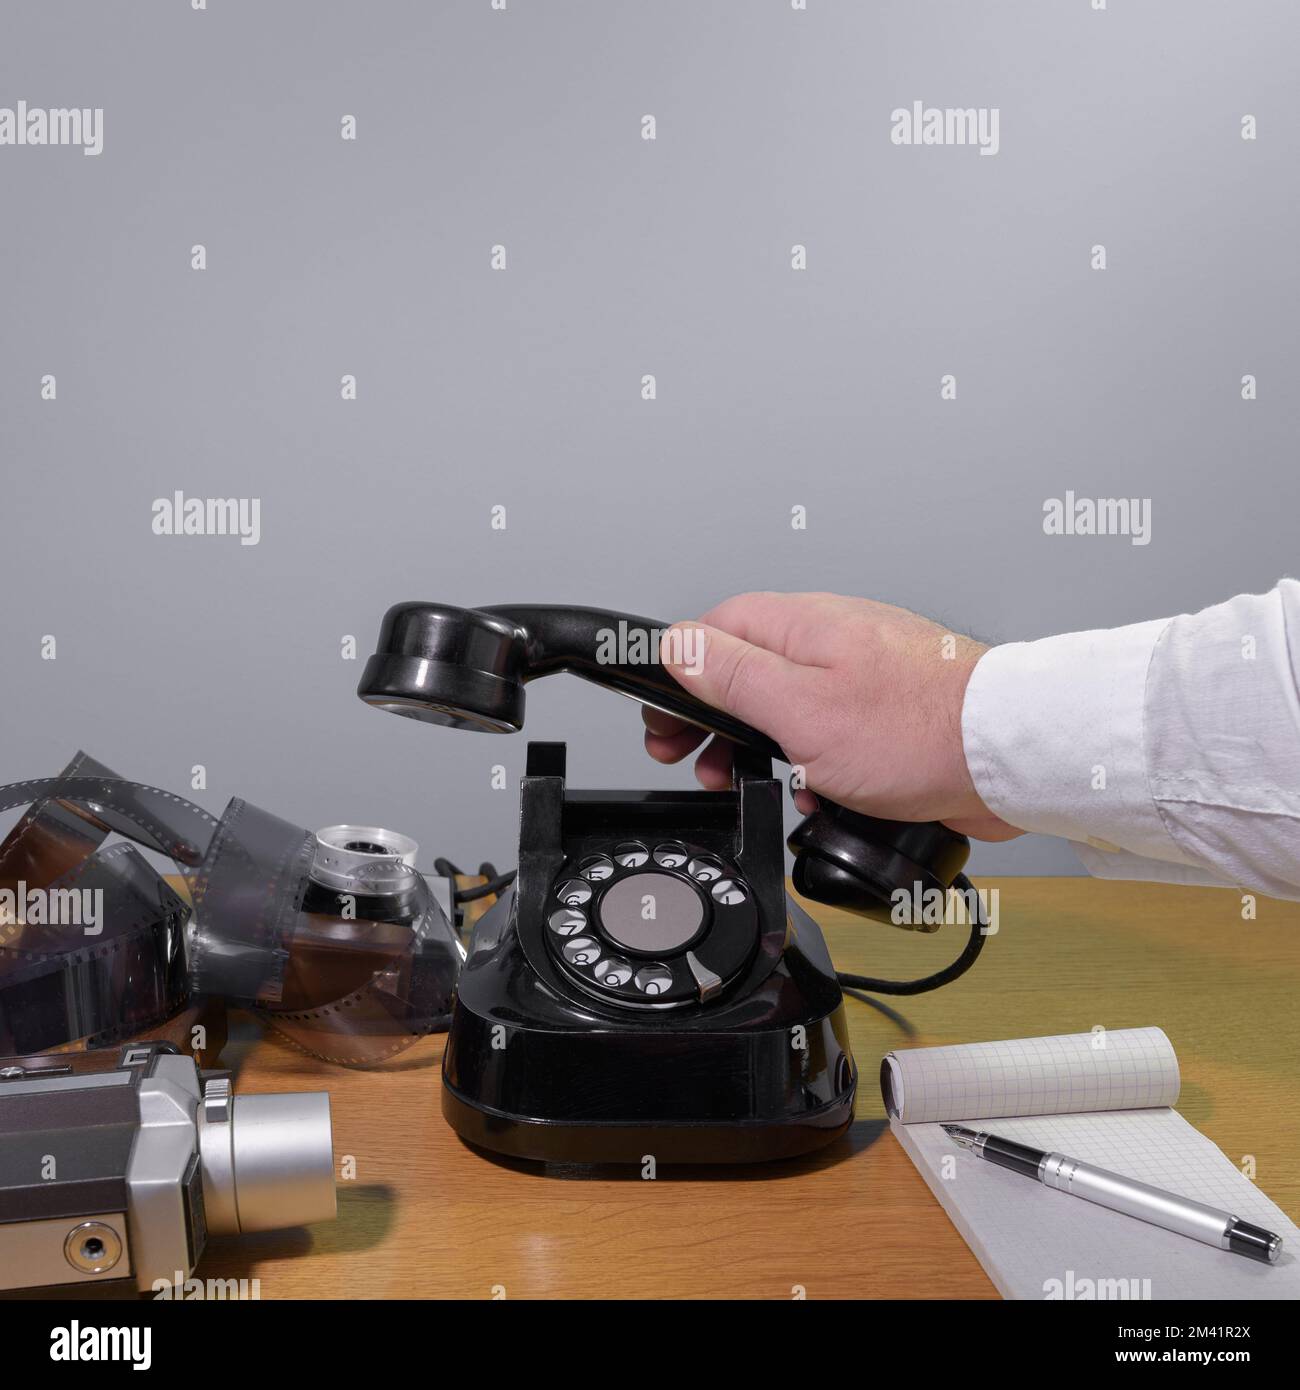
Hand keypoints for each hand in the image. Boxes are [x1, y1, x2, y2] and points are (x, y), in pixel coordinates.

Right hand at [642, 591, 1021, 841]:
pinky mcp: (887, 711)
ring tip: (748, 782)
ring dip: (759, 747)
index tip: (664, 723)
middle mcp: (831, 639)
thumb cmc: (918, 731)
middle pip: (746, 668)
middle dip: (713, 720)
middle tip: (697, 762)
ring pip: (786, 704)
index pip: (714, 631)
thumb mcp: (799, 708)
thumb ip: (732, 674)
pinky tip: (813, 793)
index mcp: (802, 624)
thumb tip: (676, 645)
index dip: (679, 678)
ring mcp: (861, 674)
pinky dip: (809, 762)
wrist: (1008, 757)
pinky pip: (827, 731)